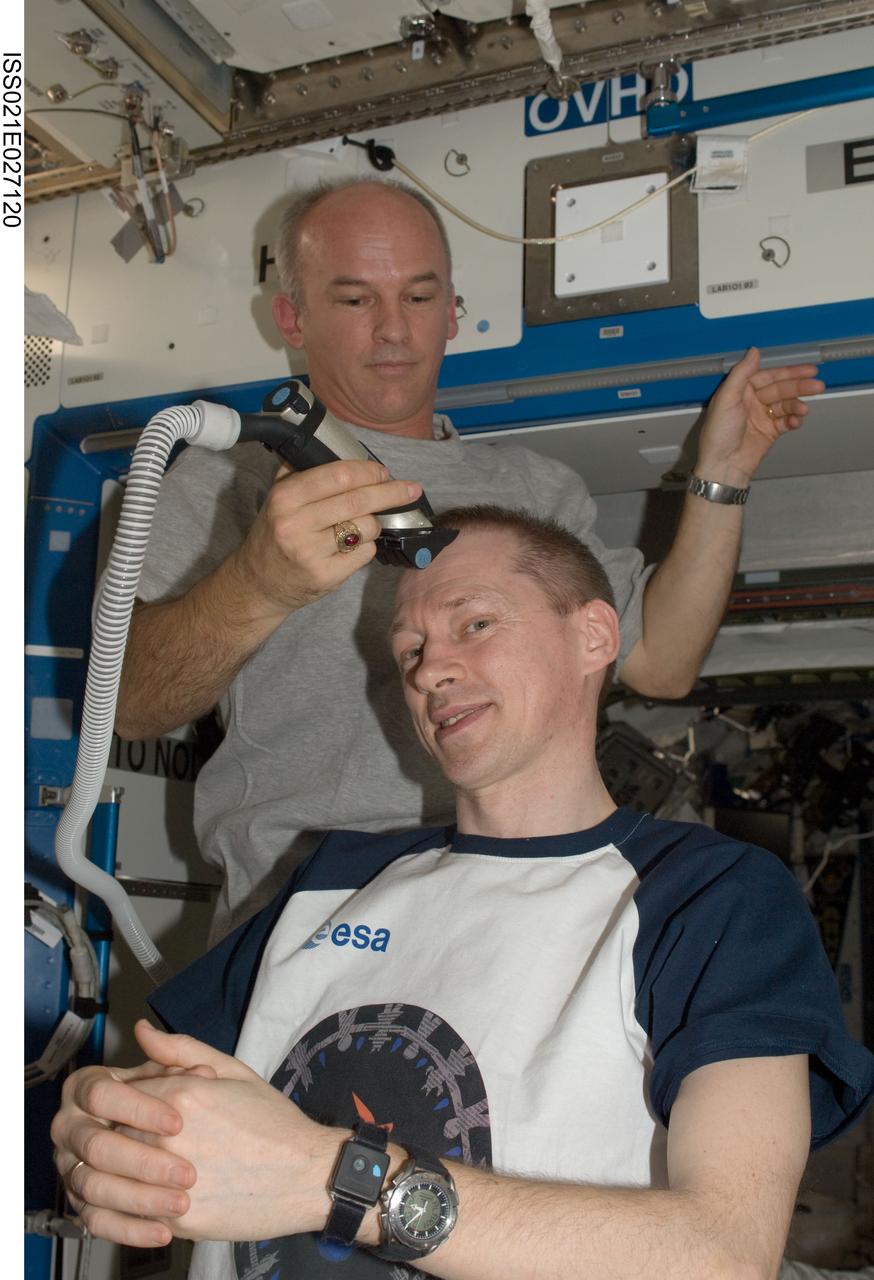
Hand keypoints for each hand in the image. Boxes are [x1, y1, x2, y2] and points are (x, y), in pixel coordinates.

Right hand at [51, 1050, 210, 1246]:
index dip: (138, 1108)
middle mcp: (73, 1127)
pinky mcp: (84, 1203)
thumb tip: (146, 1030)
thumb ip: (177, 1052)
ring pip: (94, 1187)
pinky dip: (130, 1229)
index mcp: (91, 1087)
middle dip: (143, 1160)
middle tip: (185, 1172)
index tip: (177, 1122)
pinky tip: (163, 1229)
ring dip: (140, 1198)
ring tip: (181, 1203)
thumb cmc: (203, 1104)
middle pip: (95, 1145)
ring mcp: (74, 1168)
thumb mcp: (201, 1070)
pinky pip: (97, 1222)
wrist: (211, 1144)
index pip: (101, 1093)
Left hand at [77, 1021, 335, 1244]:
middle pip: (112, 1133)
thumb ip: (181, 1049)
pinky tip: (158, 1193)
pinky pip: (134, 1212)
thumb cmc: (273, 1122)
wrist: (307, 1173)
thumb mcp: (232, 1071)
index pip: (119, 1093)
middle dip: (122, 1134)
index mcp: (181, 1095)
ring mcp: (171, 1181)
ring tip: (152, 1167)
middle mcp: (170, 1137)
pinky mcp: (178, 1219)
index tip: (139, 1108)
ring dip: (124, 1171)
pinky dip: (136, 1203)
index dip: (126, 1100)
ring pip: (116, 1175)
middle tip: (148, 1138)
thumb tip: (142, 1031)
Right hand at [232, 458, 421, 617]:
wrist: (258, 583)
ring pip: (366, 528)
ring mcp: (312, 553)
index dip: (368, 472)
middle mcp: (296, 525)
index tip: (383, 471)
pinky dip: (365, 547)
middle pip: (359, 501)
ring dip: (373, 524)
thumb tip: (338, 446)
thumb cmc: (274, 533)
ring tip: (360, 524)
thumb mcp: (277, 497)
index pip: (339, 476)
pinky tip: (351, 546)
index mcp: (285, 498)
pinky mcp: (326, 577)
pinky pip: (364, 553)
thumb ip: (301, 470)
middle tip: (409, 489)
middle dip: (391, 493)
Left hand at [695, 347, 824, 485]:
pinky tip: (797, 421)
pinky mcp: (769, 432)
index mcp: (740, 391)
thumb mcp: (726, 398)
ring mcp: (761, 417)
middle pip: (780, 389)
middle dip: (798, 387)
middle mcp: (751, 402)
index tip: (807, 370)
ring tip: (804, 410)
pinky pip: (785, 422)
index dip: (787, 372)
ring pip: (785, 405)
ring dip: (796, 406)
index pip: (768, 376)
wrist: (723, 466)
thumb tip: (754, 351)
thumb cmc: (718, 434)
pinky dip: (793, 420)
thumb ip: (741, 373)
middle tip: (817, 386)